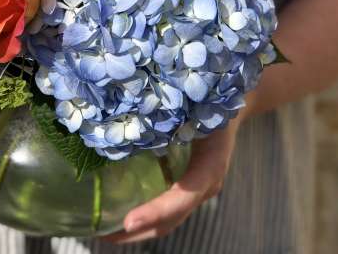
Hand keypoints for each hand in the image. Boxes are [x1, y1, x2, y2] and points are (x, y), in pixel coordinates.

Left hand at [105, 116, 241, 243]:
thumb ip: (175, 116)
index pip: (183, 196)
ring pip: (169, 219)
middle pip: (172, 219)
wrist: (234, 105)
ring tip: (104, 231)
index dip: (157, 211)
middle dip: (139, 231)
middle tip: (103, 236)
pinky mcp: (188, 184)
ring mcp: (197, 188)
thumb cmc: (212, 101)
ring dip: (139, 228)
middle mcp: (204, 184)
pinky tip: (118, 210)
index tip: (128, 221)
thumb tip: (134, 111)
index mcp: (210, 166)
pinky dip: (145, 213)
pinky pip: (167, 206)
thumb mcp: (199, 105)